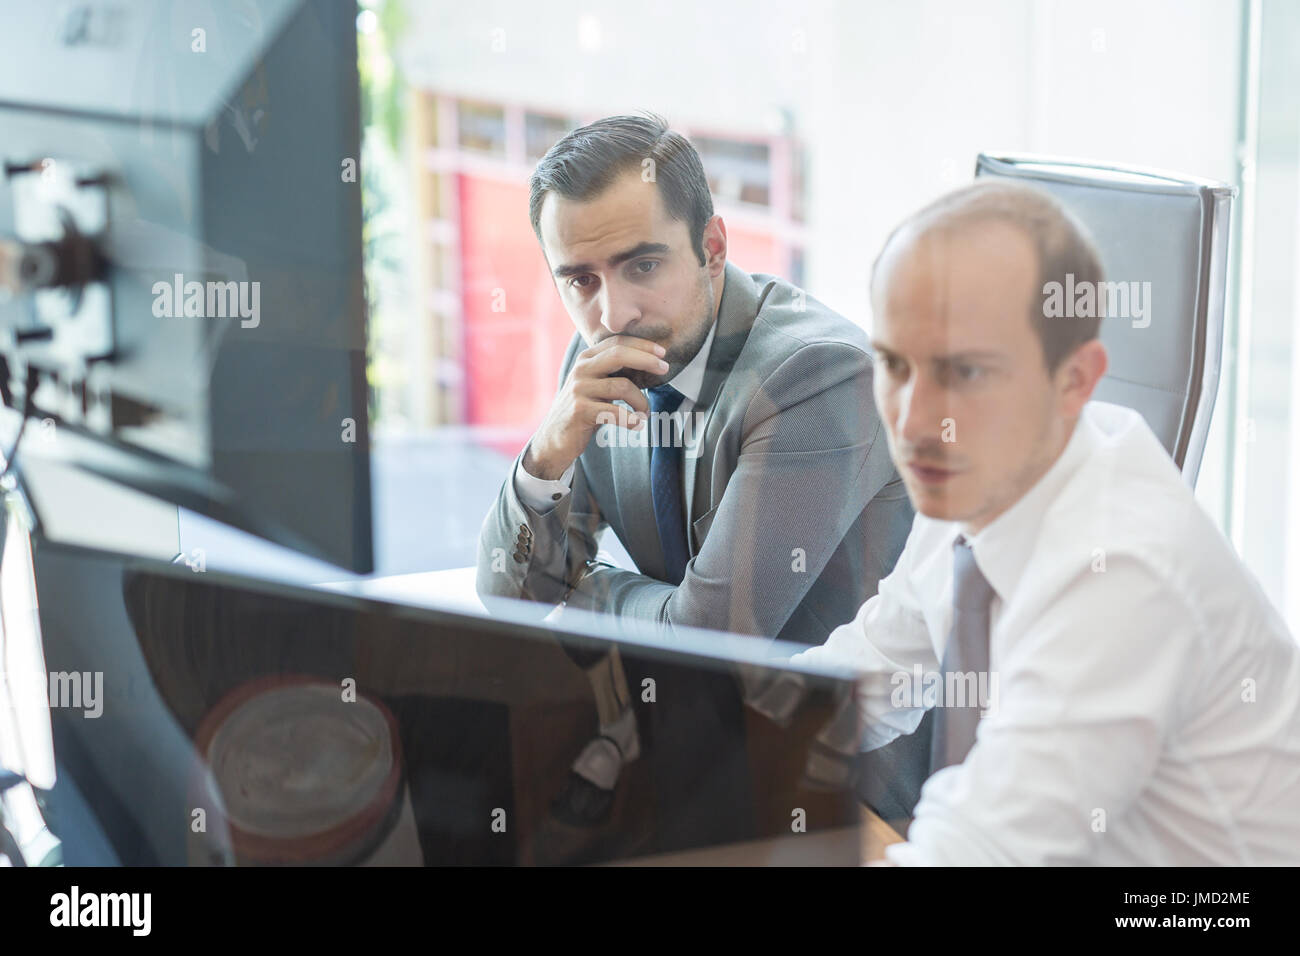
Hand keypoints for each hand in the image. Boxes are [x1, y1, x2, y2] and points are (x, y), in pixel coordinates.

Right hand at [524, 335, 666, 479]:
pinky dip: (631, 420)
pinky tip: (637, 424)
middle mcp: (581, 370)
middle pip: (618, 355)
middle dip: (646, 359)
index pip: (617, 343)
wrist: (554, 438)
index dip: (642, 345)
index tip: (662, 353)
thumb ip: (614, 373)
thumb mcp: (595, 385)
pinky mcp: (580, 410)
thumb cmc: (583, 410)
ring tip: (645, 413)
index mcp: (586, 359)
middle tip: (664, 368)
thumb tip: (650, 365)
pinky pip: (614, 411)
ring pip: (621, 386)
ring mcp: (579, 389)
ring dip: (641, 400)